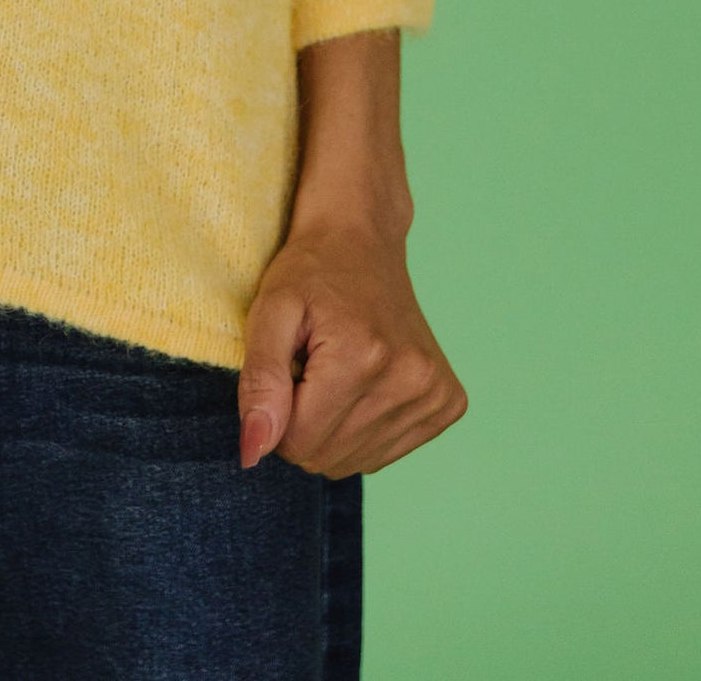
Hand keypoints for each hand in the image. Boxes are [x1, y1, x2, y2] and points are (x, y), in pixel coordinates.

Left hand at [237, 219, 465, 478]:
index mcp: (363, 357)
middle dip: (305, 424)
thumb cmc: (310, 270)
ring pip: (357, 462)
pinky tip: (363, 382)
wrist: (363, 237)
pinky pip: (386, 453)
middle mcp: (410, 381)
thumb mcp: (270, 311)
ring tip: (335, 372)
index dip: (278, 415)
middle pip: (329, 457)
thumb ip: (259, 382)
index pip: (300, 442)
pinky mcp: (448, 402)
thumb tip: (252, 454)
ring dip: (334, 428)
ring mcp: (435, 394)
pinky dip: (364, 428)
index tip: (286, 371)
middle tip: (309, 368)